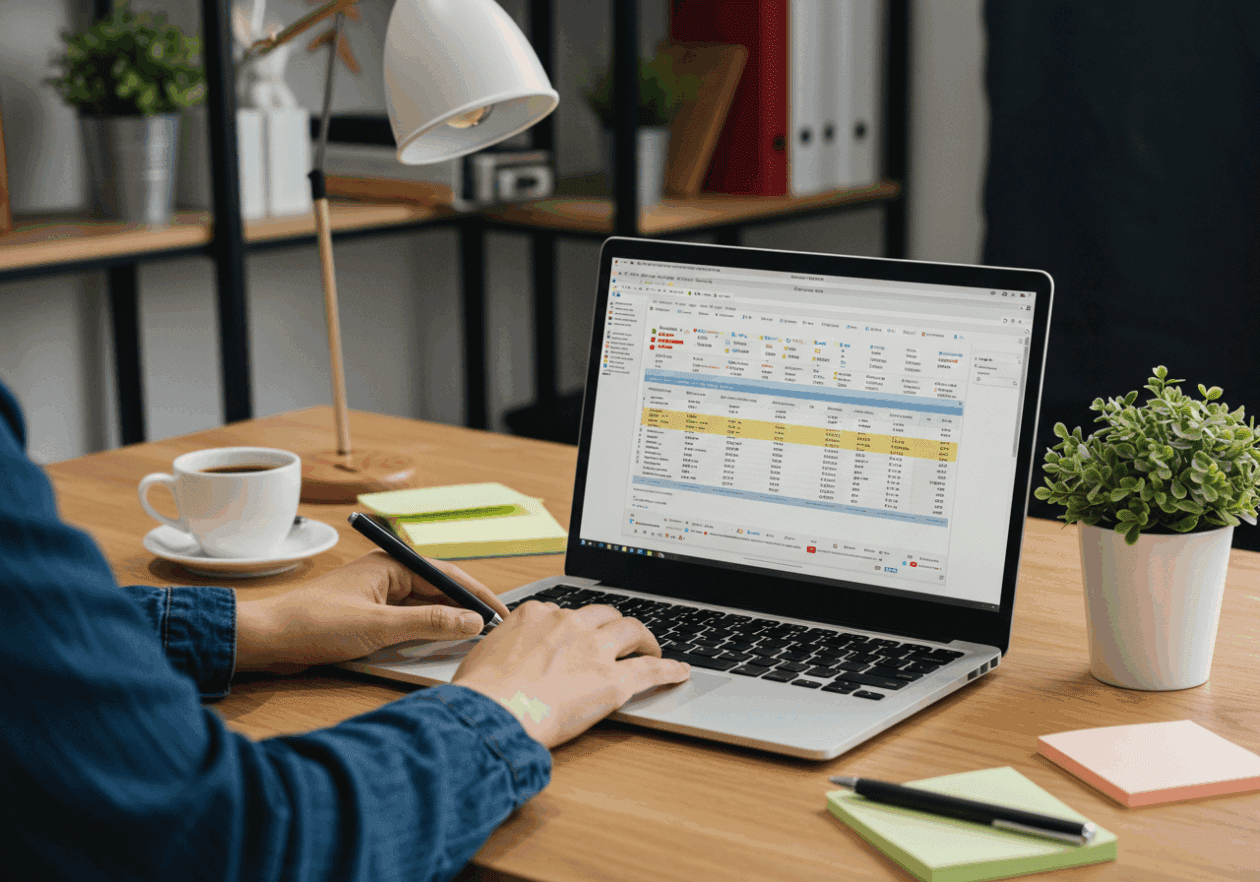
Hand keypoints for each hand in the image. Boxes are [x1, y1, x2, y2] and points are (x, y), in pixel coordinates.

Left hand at [234, 551, 507, 673]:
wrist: (268, 639)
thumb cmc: (315, 624)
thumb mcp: (380, 626)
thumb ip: (429, 623)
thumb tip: (471, 621)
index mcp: (390, 565)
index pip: (447, 576)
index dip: (476, 596)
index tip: (500, 614)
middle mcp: (385, 576)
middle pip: (437, 591)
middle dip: (464, 610)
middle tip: (492, 631)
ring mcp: (375, 597)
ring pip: (423, 609)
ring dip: (444, 624)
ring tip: (471, 641)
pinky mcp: (366, 617)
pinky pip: (405, 623)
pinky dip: (422, 635)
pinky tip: (435, 648)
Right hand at [452, 601, 690, 747]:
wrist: (494, 711)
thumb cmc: (481, 692)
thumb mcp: (483, 655)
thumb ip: (503, 648)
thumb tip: (499, 657)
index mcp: (537, 615)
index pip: (565, 612)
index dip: (575, 626)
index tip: (578, 635)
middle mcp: (569, 624)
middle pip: (604, 614)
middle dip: (614, 624)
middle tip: (621, 638)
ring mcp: (594, 649)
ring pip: (632, 631)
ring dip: (644, 638)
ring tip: (651, 649)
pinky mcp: (613, 680)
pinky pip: (650, 669)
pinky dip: (668, 668)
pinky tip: (679, 671)